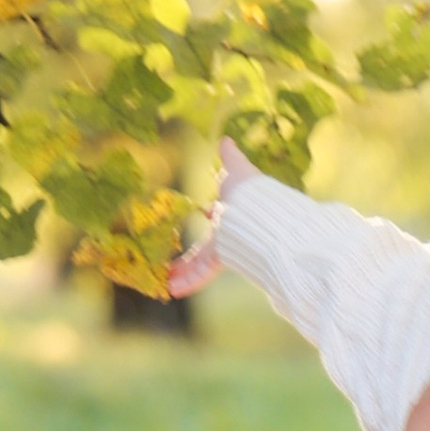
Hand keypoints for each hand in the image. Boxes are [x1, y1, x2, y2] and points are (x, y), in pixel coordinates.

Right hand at [167, 135, 253, 299]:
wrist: (263, 214)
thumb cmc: (251, 191)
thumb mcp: (238, 171)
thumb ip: (231, 158)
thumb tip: (225, 139)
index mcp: (233, 211)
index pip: (218, 217)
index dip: (209, 217)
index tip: (203, 215)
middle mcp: (229, 231)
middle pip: (204, 248)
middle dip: (188, 258)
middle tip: (171, 268)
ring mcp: (225, 247)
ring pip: (200, 263)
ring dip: (183, 273)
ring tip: (166, 286)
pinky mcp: (222, 258)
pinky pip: (202, 271)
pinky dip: (189, 280)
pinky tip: (173, 291)